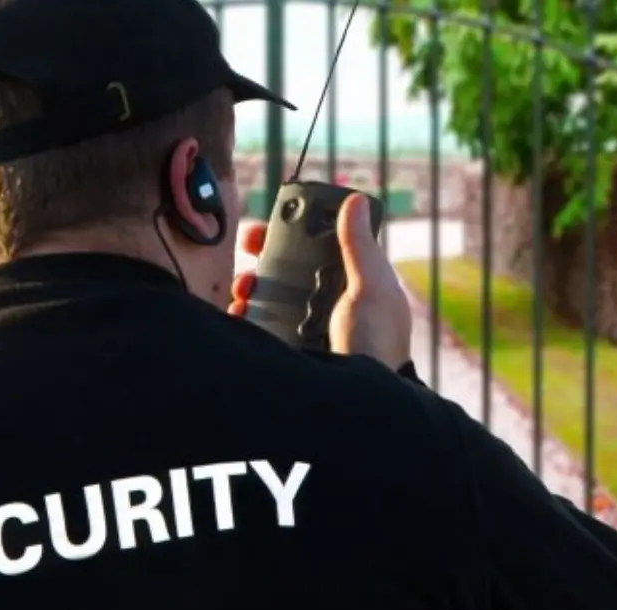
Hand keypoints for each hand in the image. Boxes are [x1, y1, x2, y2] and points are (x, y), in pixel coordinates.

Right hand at [229, 194, 412, 367]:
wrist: (359, 401)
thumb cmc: (377, 343)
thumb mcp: (372, 289)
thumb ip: (360, 247)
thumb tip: (355, 200)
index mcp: (350, 285)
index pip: (316, 249)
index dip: (291, 234)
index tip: (270, 226)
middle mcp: (326, 304)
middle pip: (286, 270)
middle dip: (263, 258)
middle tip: (247, 250)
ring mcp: (303, 328)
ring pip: (268, 297)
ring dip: (250, 285)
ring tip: (244, 287)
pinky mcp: (286, 349)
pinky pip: (257, 327)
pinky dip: (243, 316)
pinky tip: (239, 312)